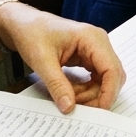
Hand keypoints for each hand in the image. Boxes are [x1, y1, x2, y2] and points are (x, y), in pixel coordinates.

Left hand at [0, 5, 125, 113]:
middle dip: (98, 95)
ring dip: (90, 93)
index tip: (98, 112)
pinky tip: (70, 91)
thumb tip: (69, 108)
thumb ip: (57, 85)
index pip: (112, 69)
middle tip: (77, 107)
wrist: (23, 24)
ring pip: (105, 80)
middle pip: (112, 76)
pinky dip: (86, 89)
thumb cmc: (33, 34)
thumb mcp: (42, 61)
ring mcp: (96, 50)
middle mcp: (99, 43)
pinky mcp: (89, 57)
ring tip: (68, 96)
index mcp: (92, 38)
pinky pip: (96, 78)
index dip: (109, 92)